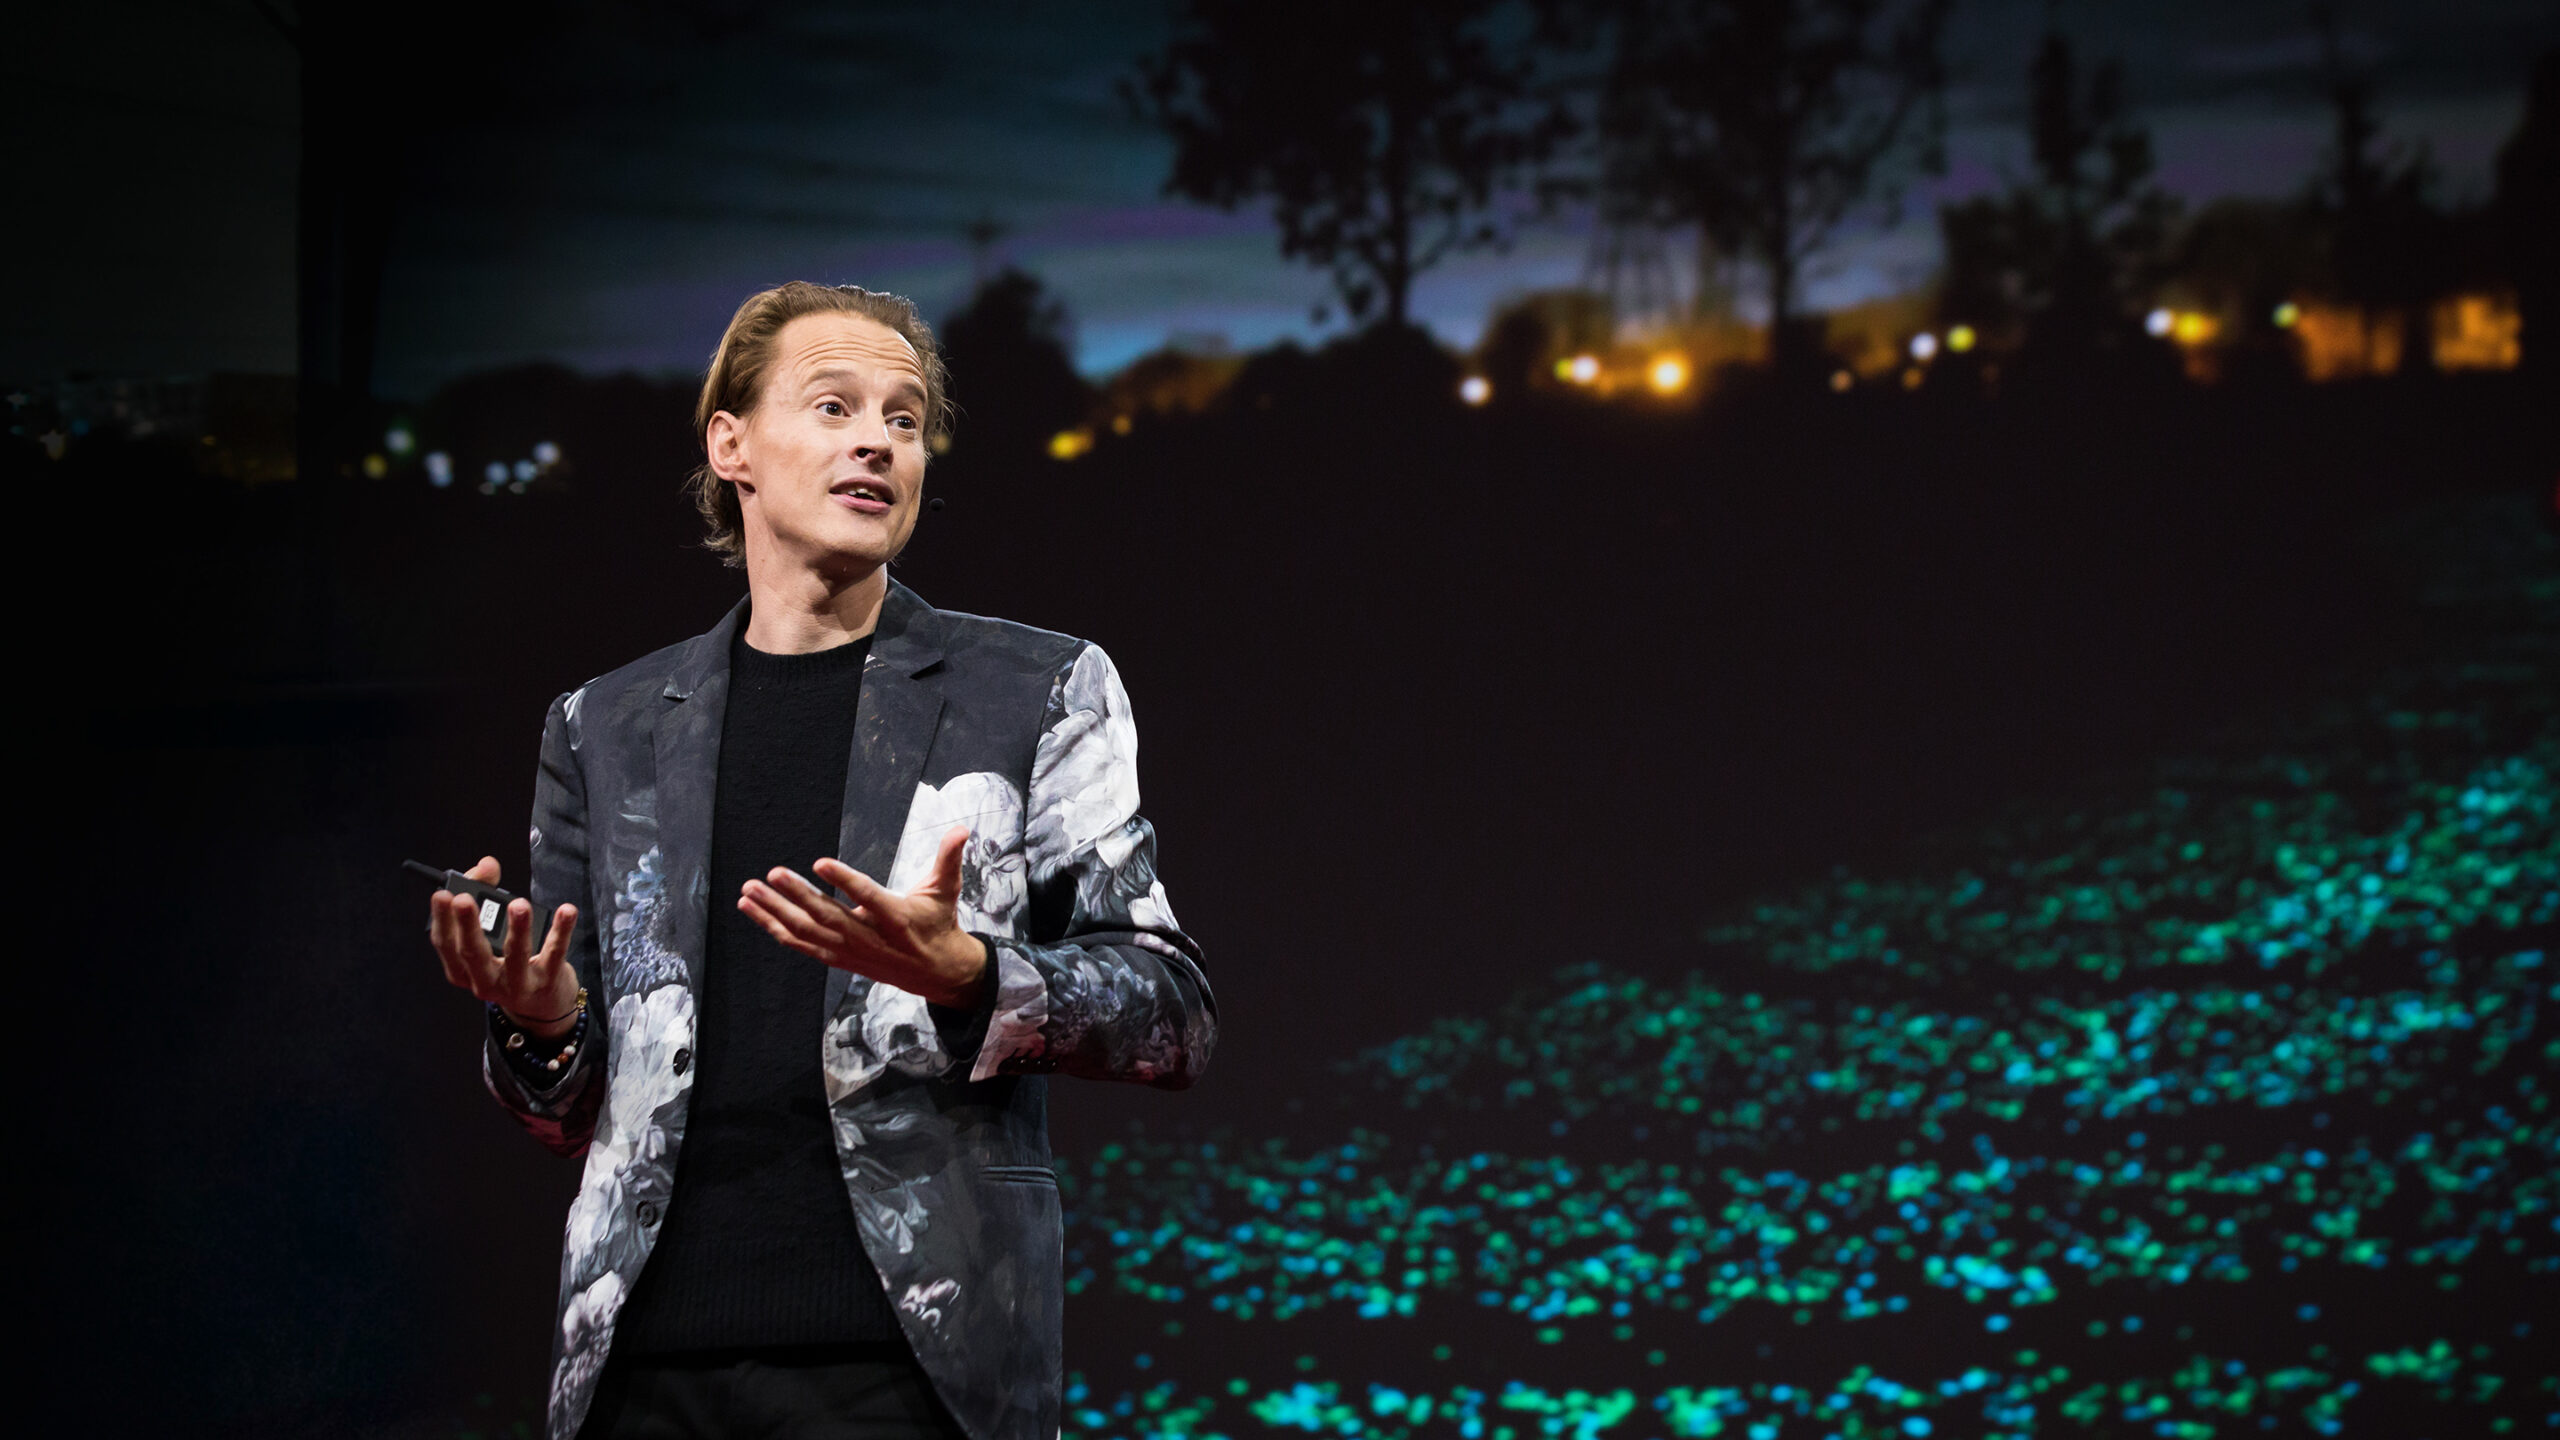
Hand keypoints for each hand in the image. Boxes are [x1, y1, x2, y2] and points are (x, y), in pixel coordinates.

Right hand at [428, 856, 582, 1036]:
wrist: (542, 1006)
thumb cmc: (511, 962)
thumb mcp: (492, 934)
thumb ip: (486, 893)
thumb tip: (487, 864)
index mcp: (463, 971)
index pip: (446, 945)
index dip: (442, 919)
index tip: (442, 894)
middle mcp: (484, 982)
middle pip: (473, 953)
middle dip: (468, 924)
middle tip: (464, 898)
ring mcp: (516, 986)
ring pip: (515, 956)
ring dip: (517, 928)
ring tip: (519, 904)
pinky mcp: (546, 983)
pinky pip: (554, 955)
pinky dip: (560, 931)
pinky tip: (567, 911)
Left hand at [738, 825, 989, 1009]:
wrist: (935, 972)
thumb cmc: (937, 923)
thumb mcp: (946, 890)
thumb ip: (949, 858)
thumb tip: (962, 827)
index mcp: (896, 917)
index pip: (868, 896)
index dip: (845, 880)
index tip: (820, 862)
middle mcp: (869, 937)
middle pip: (827, 916)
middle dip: (797, 895)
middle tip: (772, 873)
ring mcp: (849, 950)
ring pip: (806, 931)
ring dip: (775, 911)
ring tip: (749, 891)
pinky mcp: (837, 958)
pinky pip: (800, 944)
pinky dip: (775, 929)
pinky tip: (754, 911)